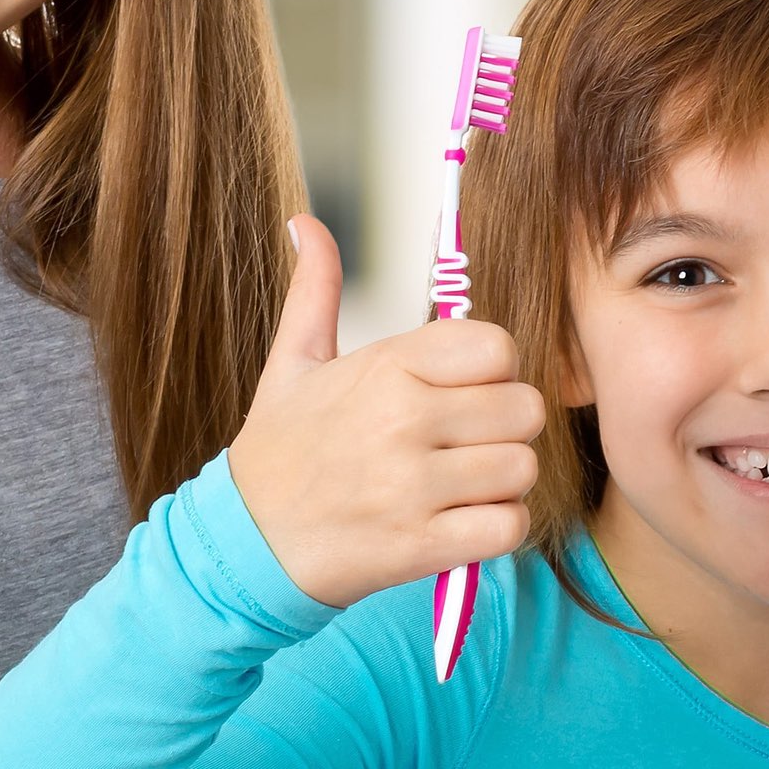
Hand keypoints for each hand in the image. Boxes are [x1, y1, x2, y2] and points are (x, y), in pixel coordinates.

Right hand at [228, 216, 548, 608]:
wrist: (244, 543)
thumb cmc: (278, 449)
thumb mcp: (291, 361)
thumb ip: (315, 289)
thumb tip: (305, 222)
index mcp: (386, 367)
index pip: (497, 345)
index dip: (495, 368)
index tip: (468, 388)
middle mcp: (405, 420)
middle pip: (524, 407)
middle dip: (506, 426)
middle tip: (471, 440)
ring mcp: (414, 486)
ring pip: (522, 467)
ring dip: (503, 480)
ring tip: (464, 482)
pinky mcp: (422, 545)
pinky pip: (509, 526)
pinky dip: (497, 527)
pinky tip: (463, 521)